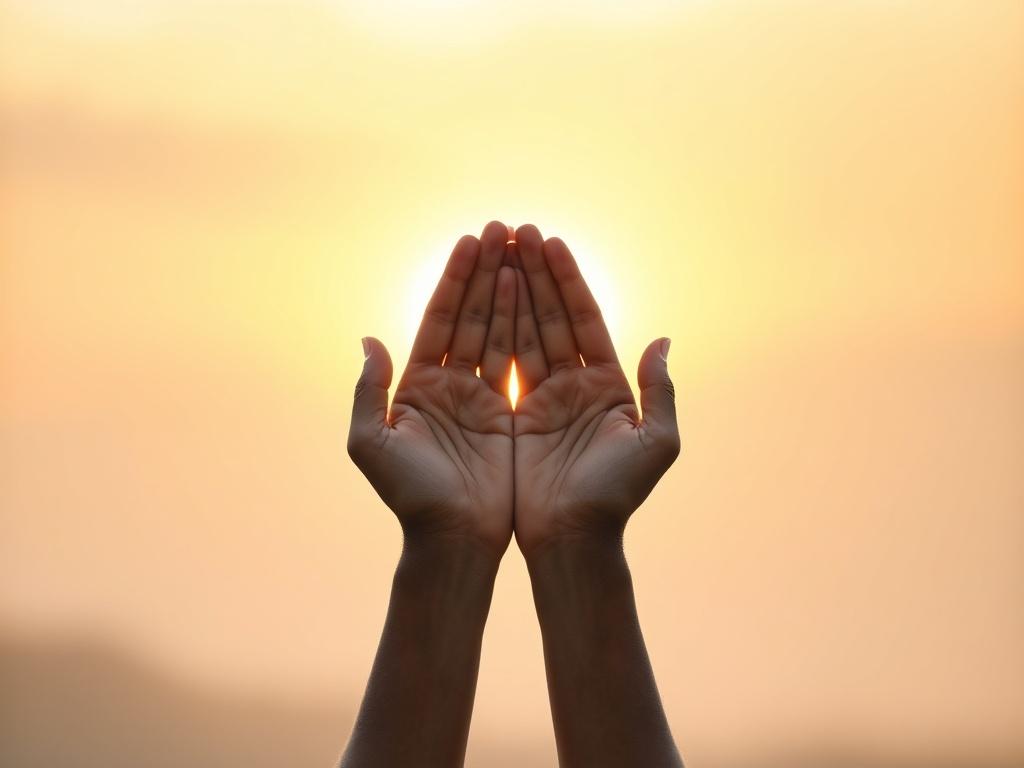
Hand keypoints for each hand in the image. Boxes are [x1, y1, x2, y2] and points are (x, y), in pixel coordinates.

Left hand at [347, 221, 516, 558]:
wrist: (455, 540)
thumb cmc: (410, 498)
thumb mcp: (370, 444)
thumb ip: (367, 391)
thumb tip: (368, 340)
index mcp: (416, 385)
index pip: (439, 318)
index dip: (454, 279)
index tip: (471, 240)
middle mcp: (448, 384)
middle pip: (470, 315)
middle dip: (485, 271)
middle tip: (503, 228)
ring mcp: (480, 397)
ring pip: (498, 330)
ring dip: (509, 289)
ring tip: (523, 246)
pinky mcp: (509, 414)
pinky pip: (519, 361)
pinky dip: (527, 328)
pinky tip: (535, 293)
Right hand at [510, 224, 679, 557]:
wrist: (572, 541)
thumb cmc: (617, 497)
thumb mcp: (655, 444)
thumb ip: (661, 391)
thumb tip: (663, 342)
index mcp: (609, 386)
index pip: (586, 319)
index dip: (569, 280)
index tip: (551, 242)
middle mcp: (575, 385)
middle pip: (552, 316)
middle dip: (535, 273)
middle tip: (517, 229)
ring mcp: (543, 398)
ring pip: (524, 332)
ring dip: (512, 290)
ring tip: (496, 247)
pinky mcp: (514, 415)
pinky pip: (502, 363)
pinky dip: (494, 330)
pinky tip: (483, 295)